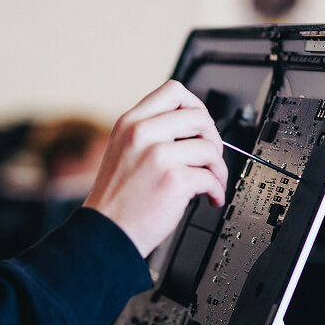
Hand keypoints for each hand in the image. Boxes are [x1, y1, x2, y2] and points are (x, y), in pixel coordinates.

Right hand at [84, 80, 227, 256]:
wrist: (105, 233)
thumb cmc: (116, 198)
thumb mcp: (123, 150)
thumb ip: (150, 133)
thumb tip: (192, 127)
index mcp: (129, 123)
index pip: (173, 91)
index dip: (195, 105)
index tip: (199, 126)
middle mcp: (142, 134)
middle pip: (199, 116)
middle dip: (213, 138)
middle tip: (210, 157)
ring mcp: (158, 156)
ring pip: (210, 147)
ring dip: (219, 168)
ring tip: (212, 182)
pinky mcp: (173, 181)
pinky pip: (211, 177)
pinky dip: (217, 190)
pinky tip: (210, 198)